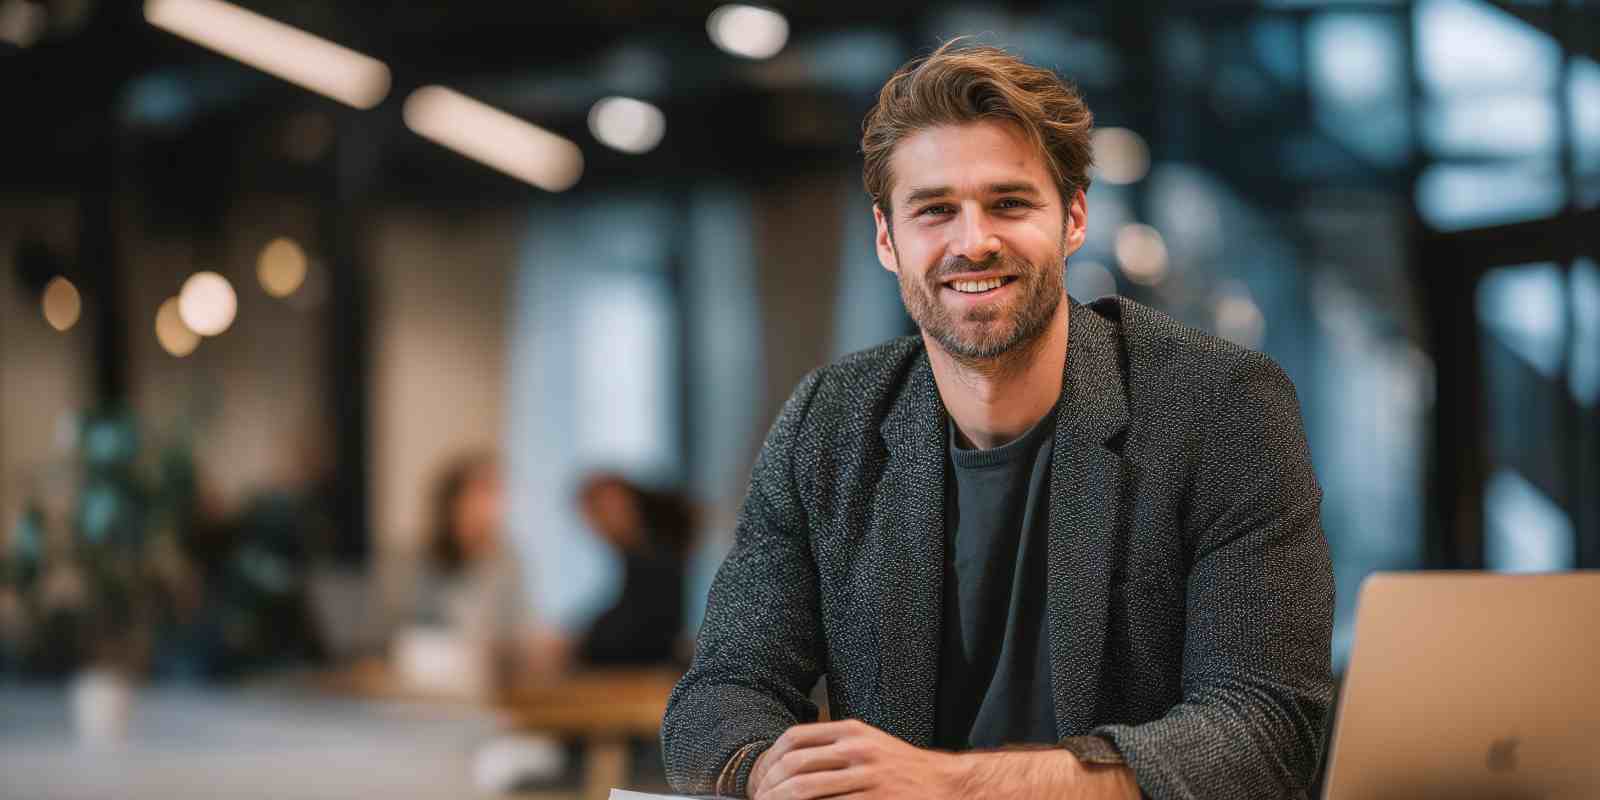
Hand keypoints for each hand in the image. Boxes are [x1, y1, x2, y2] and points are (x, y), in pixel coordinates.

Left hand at [750, 719, 958, 799]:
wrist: (943, 785)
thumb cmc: (901, 767)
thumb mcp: (869, 743)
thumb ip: (834, 746)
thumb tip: (790, 761)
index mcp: (852, 731)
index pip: (795, 738)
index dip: (770, 760)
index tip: (761, 779)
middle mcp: (857, 750)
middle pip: (795, 765)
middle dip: (770, 787)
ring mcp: (866, 777)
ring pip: (807, 790)